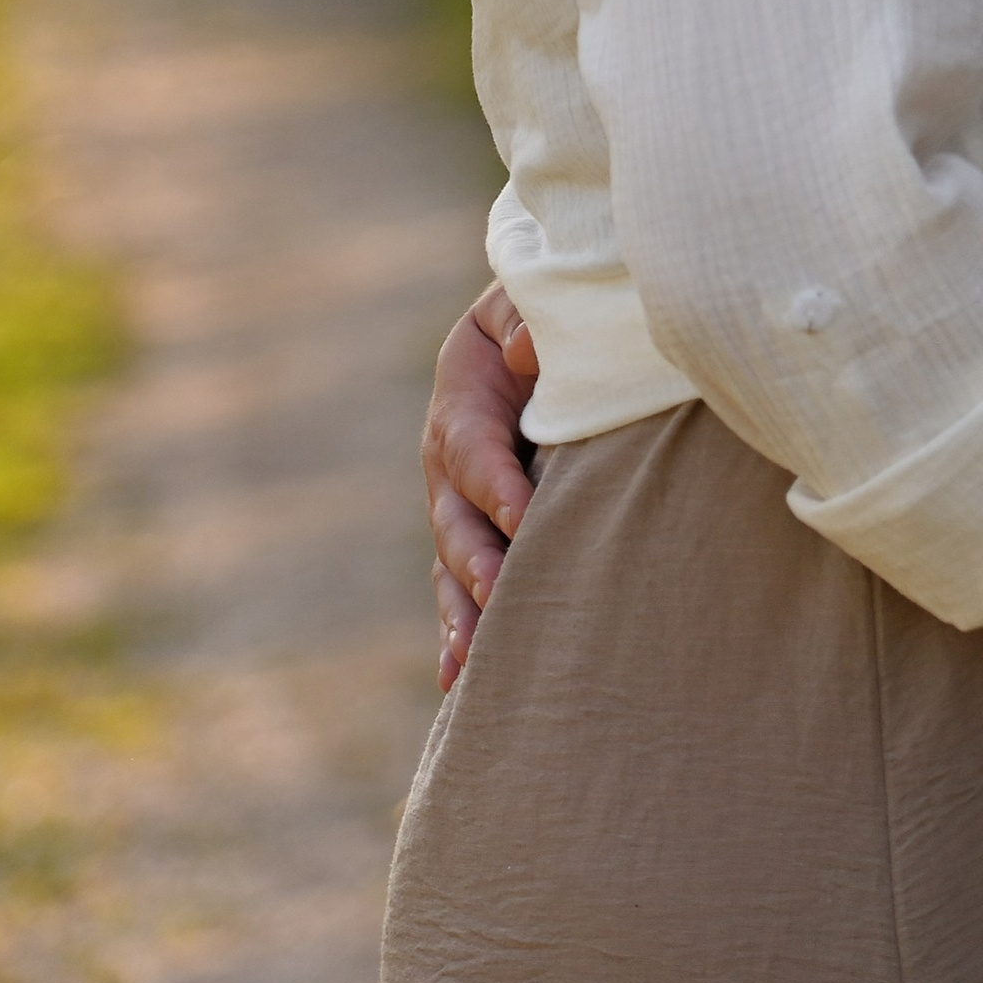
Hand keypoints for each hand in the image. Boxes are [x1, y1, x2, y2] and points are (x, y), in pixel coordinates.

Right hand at [425, 287, 537, 690]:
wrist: (522, 336)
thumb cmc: (534, 317)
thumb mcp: (524, 301)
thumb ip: (526, 317)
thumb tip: (529, 350)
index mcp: (462, 406)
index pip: (475, 450)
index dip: (497, 484)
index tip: (525, 519)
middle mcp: (447, 465)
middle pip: (455, 521)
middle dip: (476, 561)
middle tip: (499, 593)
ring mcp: (455, 507)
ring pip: (452, 568)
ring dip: (461, 613)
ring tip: (473, 659)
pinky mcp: (472, 536)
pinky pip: (458, 590)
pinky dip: (455, 633)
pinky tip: (458, 680)